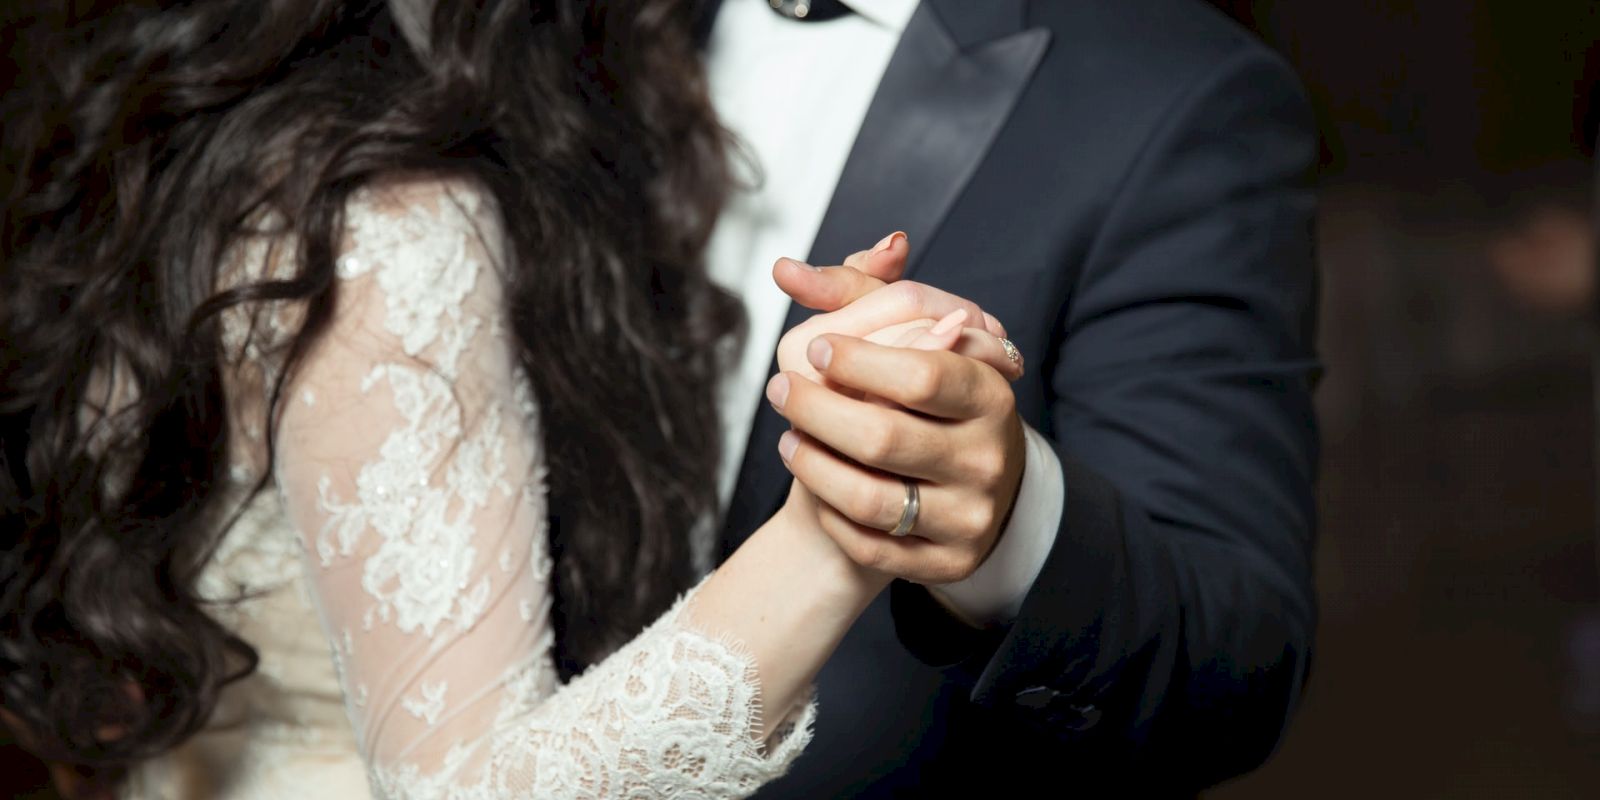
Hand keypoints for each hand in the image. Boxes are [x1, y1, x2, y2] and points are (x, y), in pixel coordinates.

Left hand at [768, 235, 1027, 584]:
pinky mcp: (948, 563)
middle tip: (779, 389)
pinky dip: (830, 513)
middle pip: (883, 437)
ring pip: (869, 499)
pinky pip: (870, 546)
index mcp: (990, 394)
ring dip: (811, 464)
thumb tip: (786, 269)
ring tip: (787, 438)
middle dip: (815, 410)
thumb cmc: (925, 397)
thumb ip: (855, 294)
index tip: (817, 346)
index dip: (858, 360)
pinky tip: (816, 482)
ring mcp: (971, 516)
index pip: (922, 375)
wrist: (956, 484)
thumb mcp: (907, 336)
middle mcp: (988, 458)